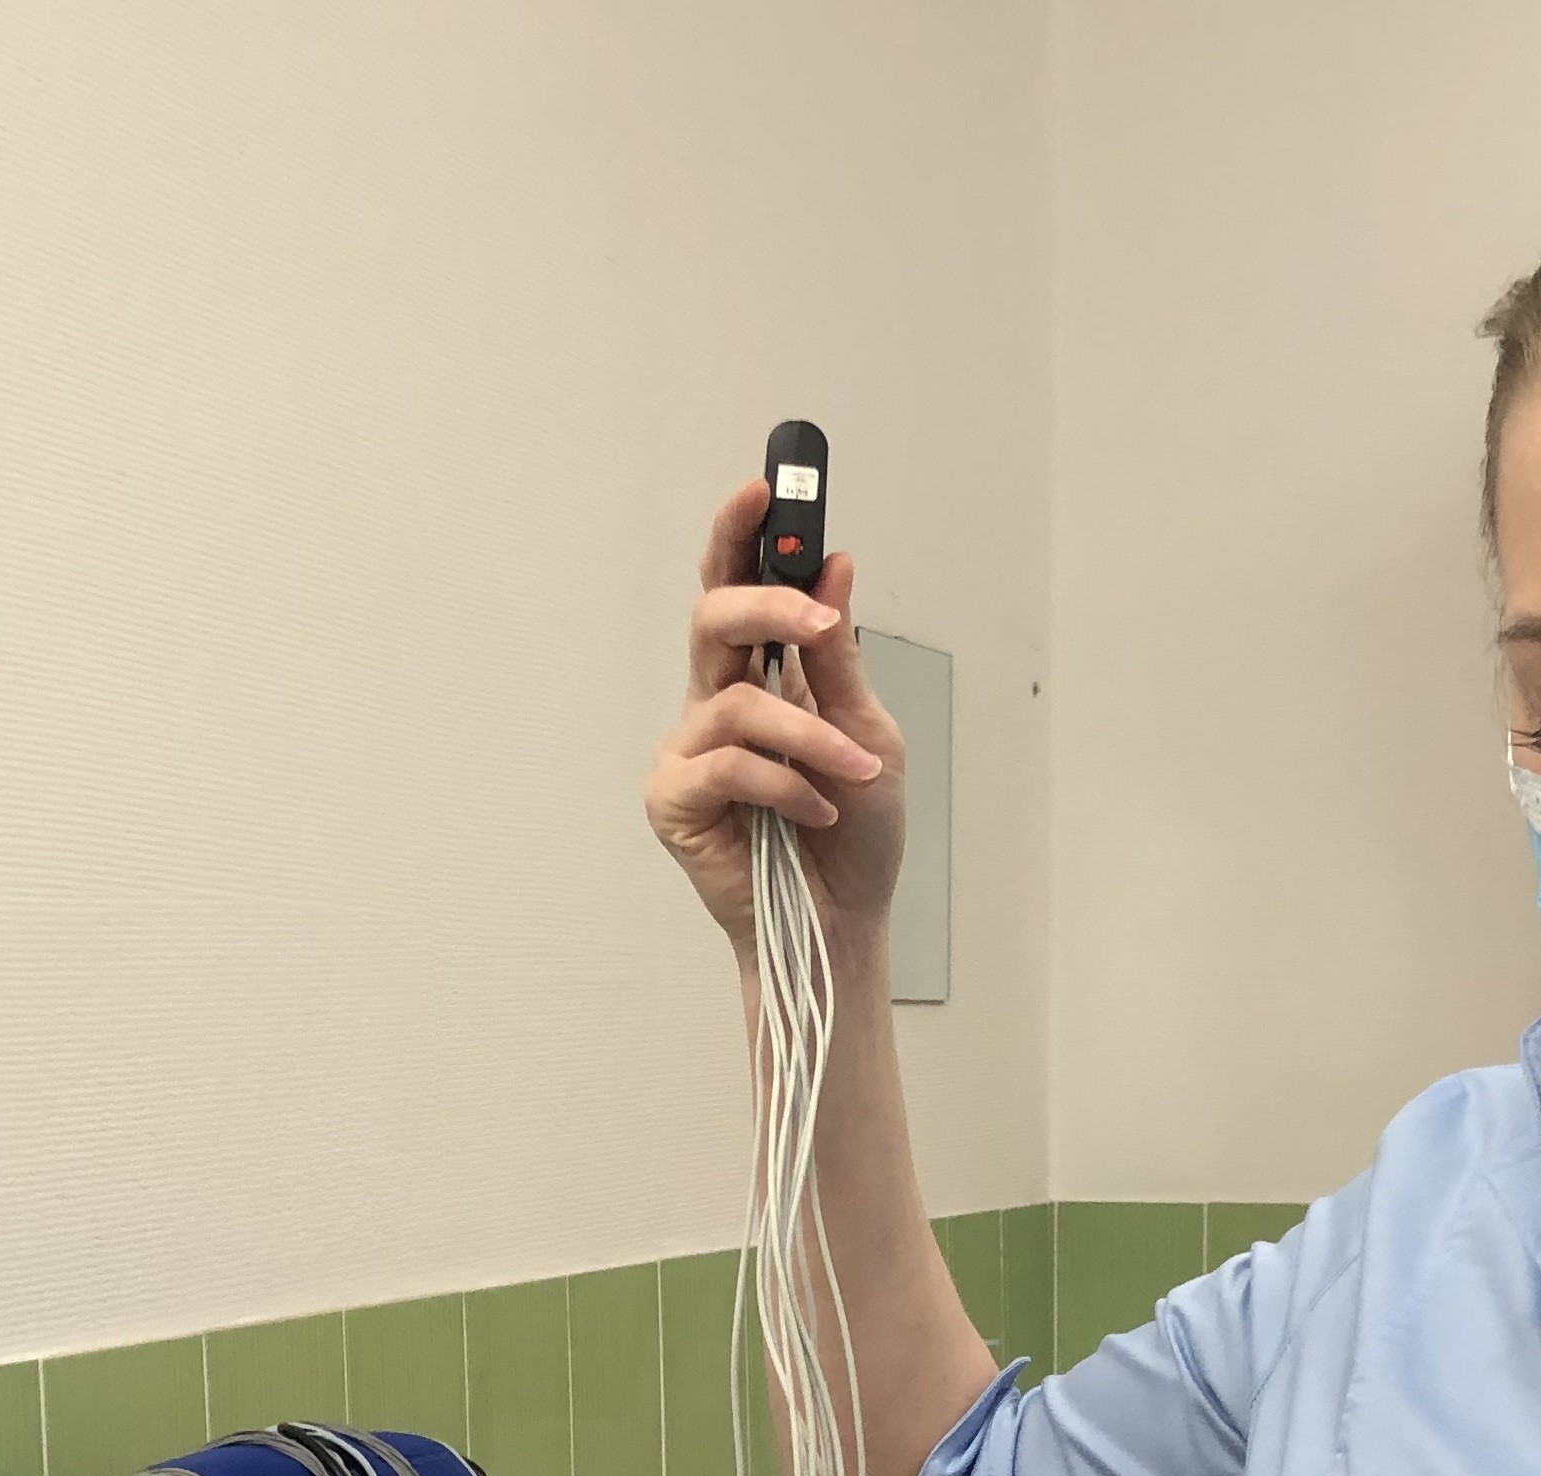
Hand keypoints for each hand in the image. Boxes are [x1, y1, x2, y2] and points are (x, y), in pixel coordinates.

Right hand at [642, 480, 905, 955]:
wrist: (841, 921)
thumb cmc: (852, 832)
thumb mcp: (866, 734)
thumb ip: (840, 658)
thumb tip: (834, 566)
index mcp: (758, 675)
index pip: (736, 588)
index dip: (740, 536)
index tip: (764, 488)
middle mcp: (713, 702)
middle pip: (714, 618)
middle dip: (766, 605)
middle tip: (818, 619)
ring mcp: (689, 750)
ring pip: (737, 702)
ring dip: (809, 735)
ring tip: (855, 774)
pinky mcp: (674, 800)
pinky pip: (728, 765)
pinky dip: (788, 785)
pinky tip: (818, 811)